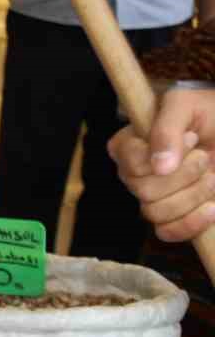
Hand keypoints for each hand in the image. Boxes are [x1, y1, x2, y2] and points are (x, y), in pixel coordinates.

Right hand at [107, 88, 214, 241]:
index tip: (192, 136)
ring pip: (156, 212)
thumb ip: (167, 128)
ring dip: (195, 194)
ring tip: (212, 175)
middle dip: (185, 174)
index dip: (161, 155)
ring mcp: (152, 198)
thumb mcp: (187, 104)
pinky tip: (212, 206)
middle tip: (204, 155)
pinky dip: (193, 222)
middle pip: (144, 190)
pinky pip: (167, 232)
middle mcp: (134, 175)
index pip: (130, 163)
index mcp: (128, 146)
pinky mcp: (173, 218)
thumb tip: (159, 167)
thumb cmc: (209, 114)